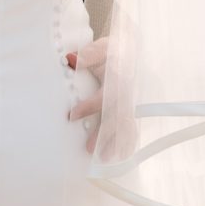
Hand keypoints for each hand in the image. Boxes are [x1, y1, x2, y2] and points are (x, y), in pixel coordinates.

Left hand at [68, 35, 136, 160]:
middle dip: (104, 133)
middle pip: (117, 116)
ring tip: (102, 158)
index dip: (89, 106)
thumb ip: (88, 54)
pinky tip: (119, 157)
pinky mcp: (135, 110)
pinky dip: (128, 144)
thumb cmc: (115, 51)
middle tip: (88, 148)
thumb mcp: (102, 47)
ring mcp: (134, 103)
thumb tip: (69, 60)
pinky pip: (134, 130)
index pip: (105, 94)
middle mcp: (128, 92)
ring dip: (116, 143)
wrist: (135, 50)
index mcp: (119, 77)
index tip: (72, 115)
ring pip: (127, 126)